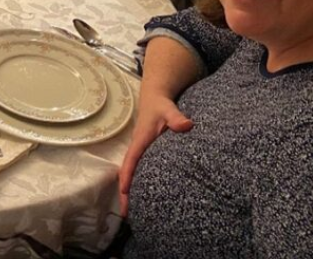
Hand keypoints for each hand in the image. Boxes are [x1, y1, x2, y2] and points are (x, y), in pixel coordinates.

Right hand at [117, 91, 192, 215]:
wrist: (154, 98)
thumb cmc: (161, 105)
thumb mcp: (168, 109)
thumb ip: (176, 117)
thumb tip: (187, 125)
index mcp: (139, 141)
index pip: (131, 160)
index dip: (127, 176)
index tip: (125, 192)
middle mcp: (136, 149)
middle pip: (127, 174)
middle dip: (125, 193)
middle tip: (126, 214)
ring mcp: (139, 153)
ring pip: (131, 175)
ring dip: (129, 192)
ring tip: (131, 213)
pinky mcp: (144, 154)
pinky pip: (138, 172)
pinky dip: (136, 185)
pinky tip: (142, 197)